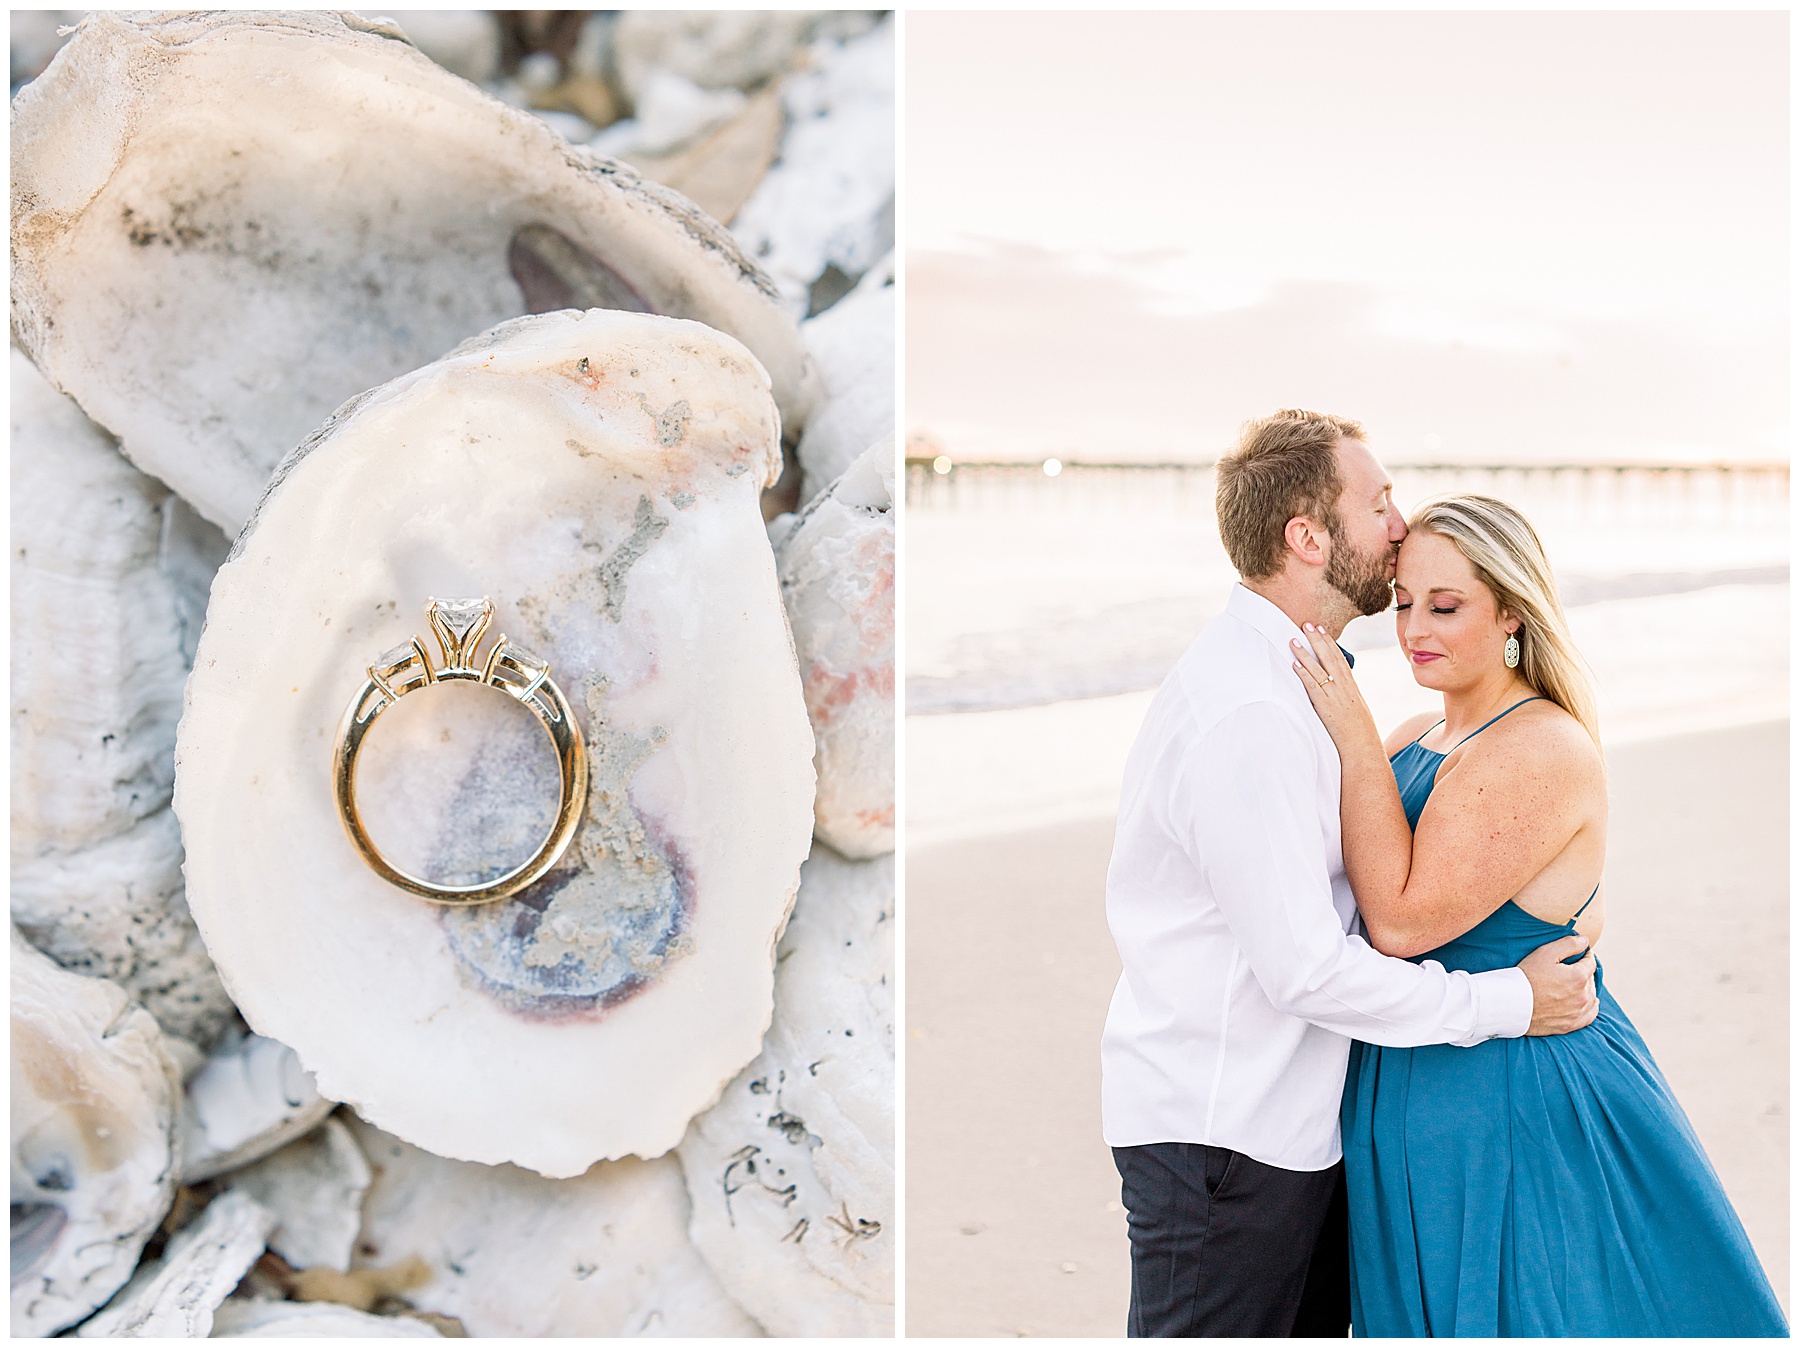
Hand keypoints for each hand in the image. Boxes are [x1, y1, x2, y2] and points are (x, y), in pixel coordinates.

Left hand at [1289, 625, 1378, 752]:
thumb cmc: (1359, 732)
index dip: (1329, 643)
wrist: (1363, 747)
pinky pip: (1313, 687)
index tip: (1321, 630)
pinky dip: (1303, 674)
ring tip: (1294, 640)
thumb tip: (1336, 687)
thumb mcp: (1356, 708)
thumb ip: (1345, 696)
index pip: (1339, 659)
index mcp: (1351, 687)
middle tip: (1307, 624)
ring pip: (1318, 669)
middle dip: (1317, 640)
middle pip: (1329, 658)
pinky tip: (1295, 664)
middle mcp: (1344, 687)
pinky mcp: (1325, 706)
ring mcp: (1335, 696)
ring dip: (1305, 653)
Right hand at [1518, 934, 1598, 1035]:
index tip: (1580, 953)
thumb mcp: (1545, 953)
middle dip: (1584, 972)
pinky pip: (1589, 1015)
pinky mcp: (1570, 1025)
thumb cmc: (1526, 976)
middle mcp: (1583, 996)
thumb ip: (1568, 944)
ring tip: (1575, 983)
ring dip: (1587, 988)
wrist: (1512, 1004)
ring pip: (1591, 996)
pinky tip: (1588, 1002)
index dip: (1585, 955)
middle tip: (1572, 968)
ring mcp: (1577, 1012)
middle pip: (1591, 979)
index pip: (1590, 962)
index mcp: (1579, 977)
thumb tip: (1585, 941)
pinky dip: (1591, 1007)